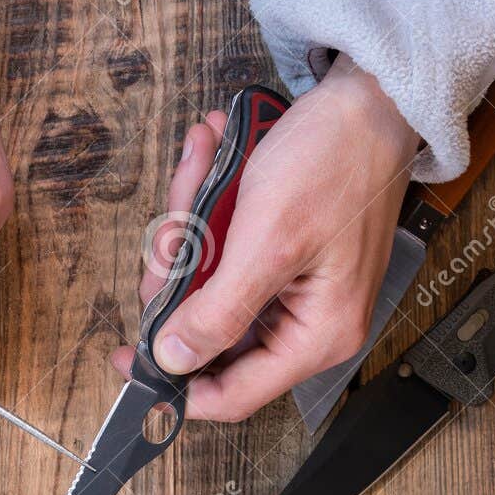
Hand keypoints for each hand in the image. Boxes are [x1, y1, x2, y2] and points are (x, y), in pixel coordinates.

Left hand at [112, 57, 418, 421]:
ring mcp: (289, 287)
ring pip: (206, 283)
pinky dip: (207, 207)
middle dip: (180, 272)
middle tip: (176, 223)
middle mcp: (305, 322)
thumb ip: (218, 311)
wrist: (368, 99)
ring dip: (191, 225)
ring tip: (202, 164)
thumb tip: (174, 360)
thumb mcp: (267, 242)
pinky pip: (222, 249)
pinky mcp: (277, 256)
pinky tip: (212, 157)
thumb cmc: (336, 162)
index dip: (174, 382)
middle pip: (208, 330)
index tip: (126, 354)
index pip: (232, 395)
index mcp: (316, 336)